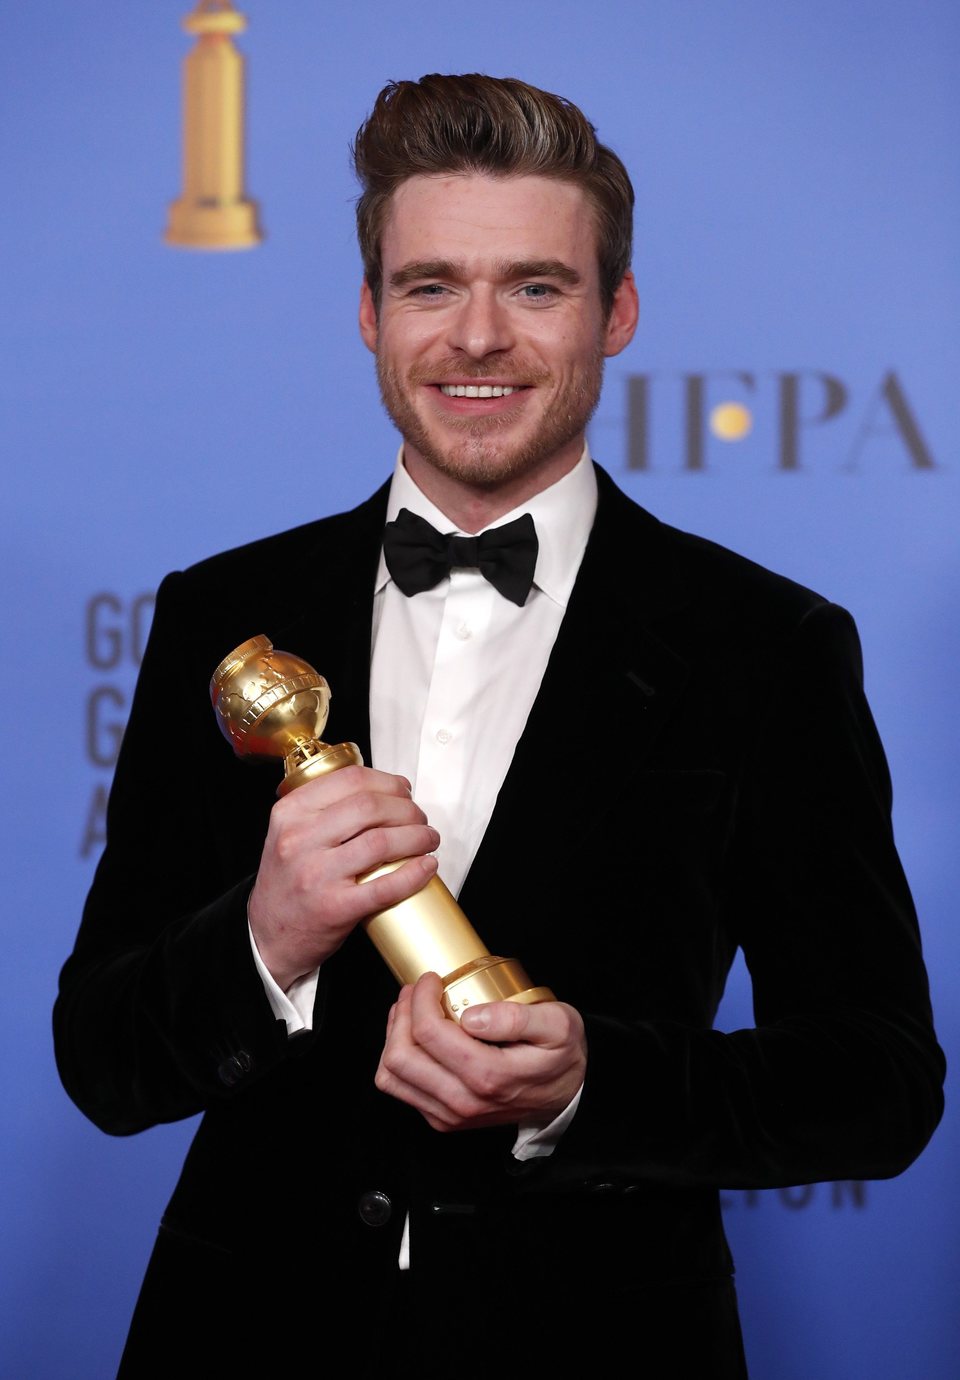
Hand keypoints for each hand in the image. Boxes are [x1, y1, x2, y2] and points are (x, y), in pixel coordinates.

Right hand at [248, 764, 439, 989]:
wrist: (267, 936)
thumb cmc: (288, 881)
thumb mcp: (290, 833)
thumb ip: (324, 809)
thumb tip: (384, 792)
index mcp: (290, 813)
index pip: (349, 780)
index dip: (388, 782)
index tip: (403, 791)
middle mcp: (299, 839)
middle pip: (370, 807)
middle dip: (407, 809)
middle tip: (419, 819)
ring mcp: (316, 874)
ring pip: (381, 842)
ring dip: (417, 837)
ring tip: (428, 840)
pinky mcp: (334, 908)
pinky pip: (385, 886)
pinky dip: (414, 874)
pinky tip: (427, 867)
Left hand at [375, 971, 586, 1132]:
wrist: (566, 1098)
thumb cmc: (560, 1056)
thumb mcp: (557, 1025)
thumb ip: (517, 1018)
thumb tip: (472, 1016)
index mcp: (488, 1076)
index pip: (429, 1033)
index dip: (420, 997)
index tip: (431, 978)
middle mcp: (463, 1101)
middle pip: (400, 1057)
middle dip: (402, 1013)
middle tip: (417, 990)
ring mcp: (450, 1114)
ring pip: (392, 1076)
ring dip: (394, 1036)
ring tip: (411, 1009)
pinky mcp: (443, 1118)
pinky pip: (400, 1088)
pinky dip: (398, 1057)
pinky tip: (416, 1034)